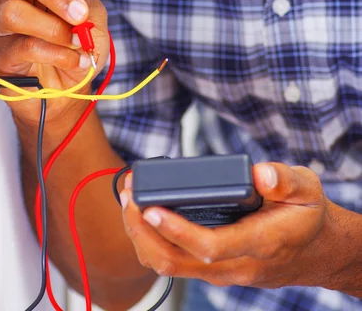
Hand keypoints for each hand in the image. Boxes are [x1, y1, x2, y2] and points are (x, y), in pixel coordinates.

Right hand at [0, 0, 109, 124]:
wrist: (71, 87)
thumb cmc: (77, 44)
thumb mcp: (91, 14)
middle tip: (78, 12)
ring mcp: (0, 21)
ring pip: (14, 12)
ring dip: (54, 27)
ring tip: (78, 40)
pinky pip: (23, 46)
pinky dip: (56, 53)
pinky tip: (74, 58)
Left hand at [120, 163, 344, 289]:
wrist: (316, 250)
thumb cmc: (307, 216)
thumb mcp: (306, 189)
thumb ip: (285, 180)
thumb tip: (260, 173)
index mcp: (259, 244)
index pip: (209, 246)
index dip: (176, 230)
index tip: (151, 208)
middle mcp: (235, 266)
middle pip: (176, 262)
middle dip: (143, 231)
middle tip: (128, 194)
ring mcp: (222, 273)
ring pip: (170, 266)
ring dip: (142, 237)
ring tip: (130, 200)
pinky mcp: (214, 270)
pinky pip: (175, 264)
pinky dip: (153, 242)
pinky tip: (145, 215)